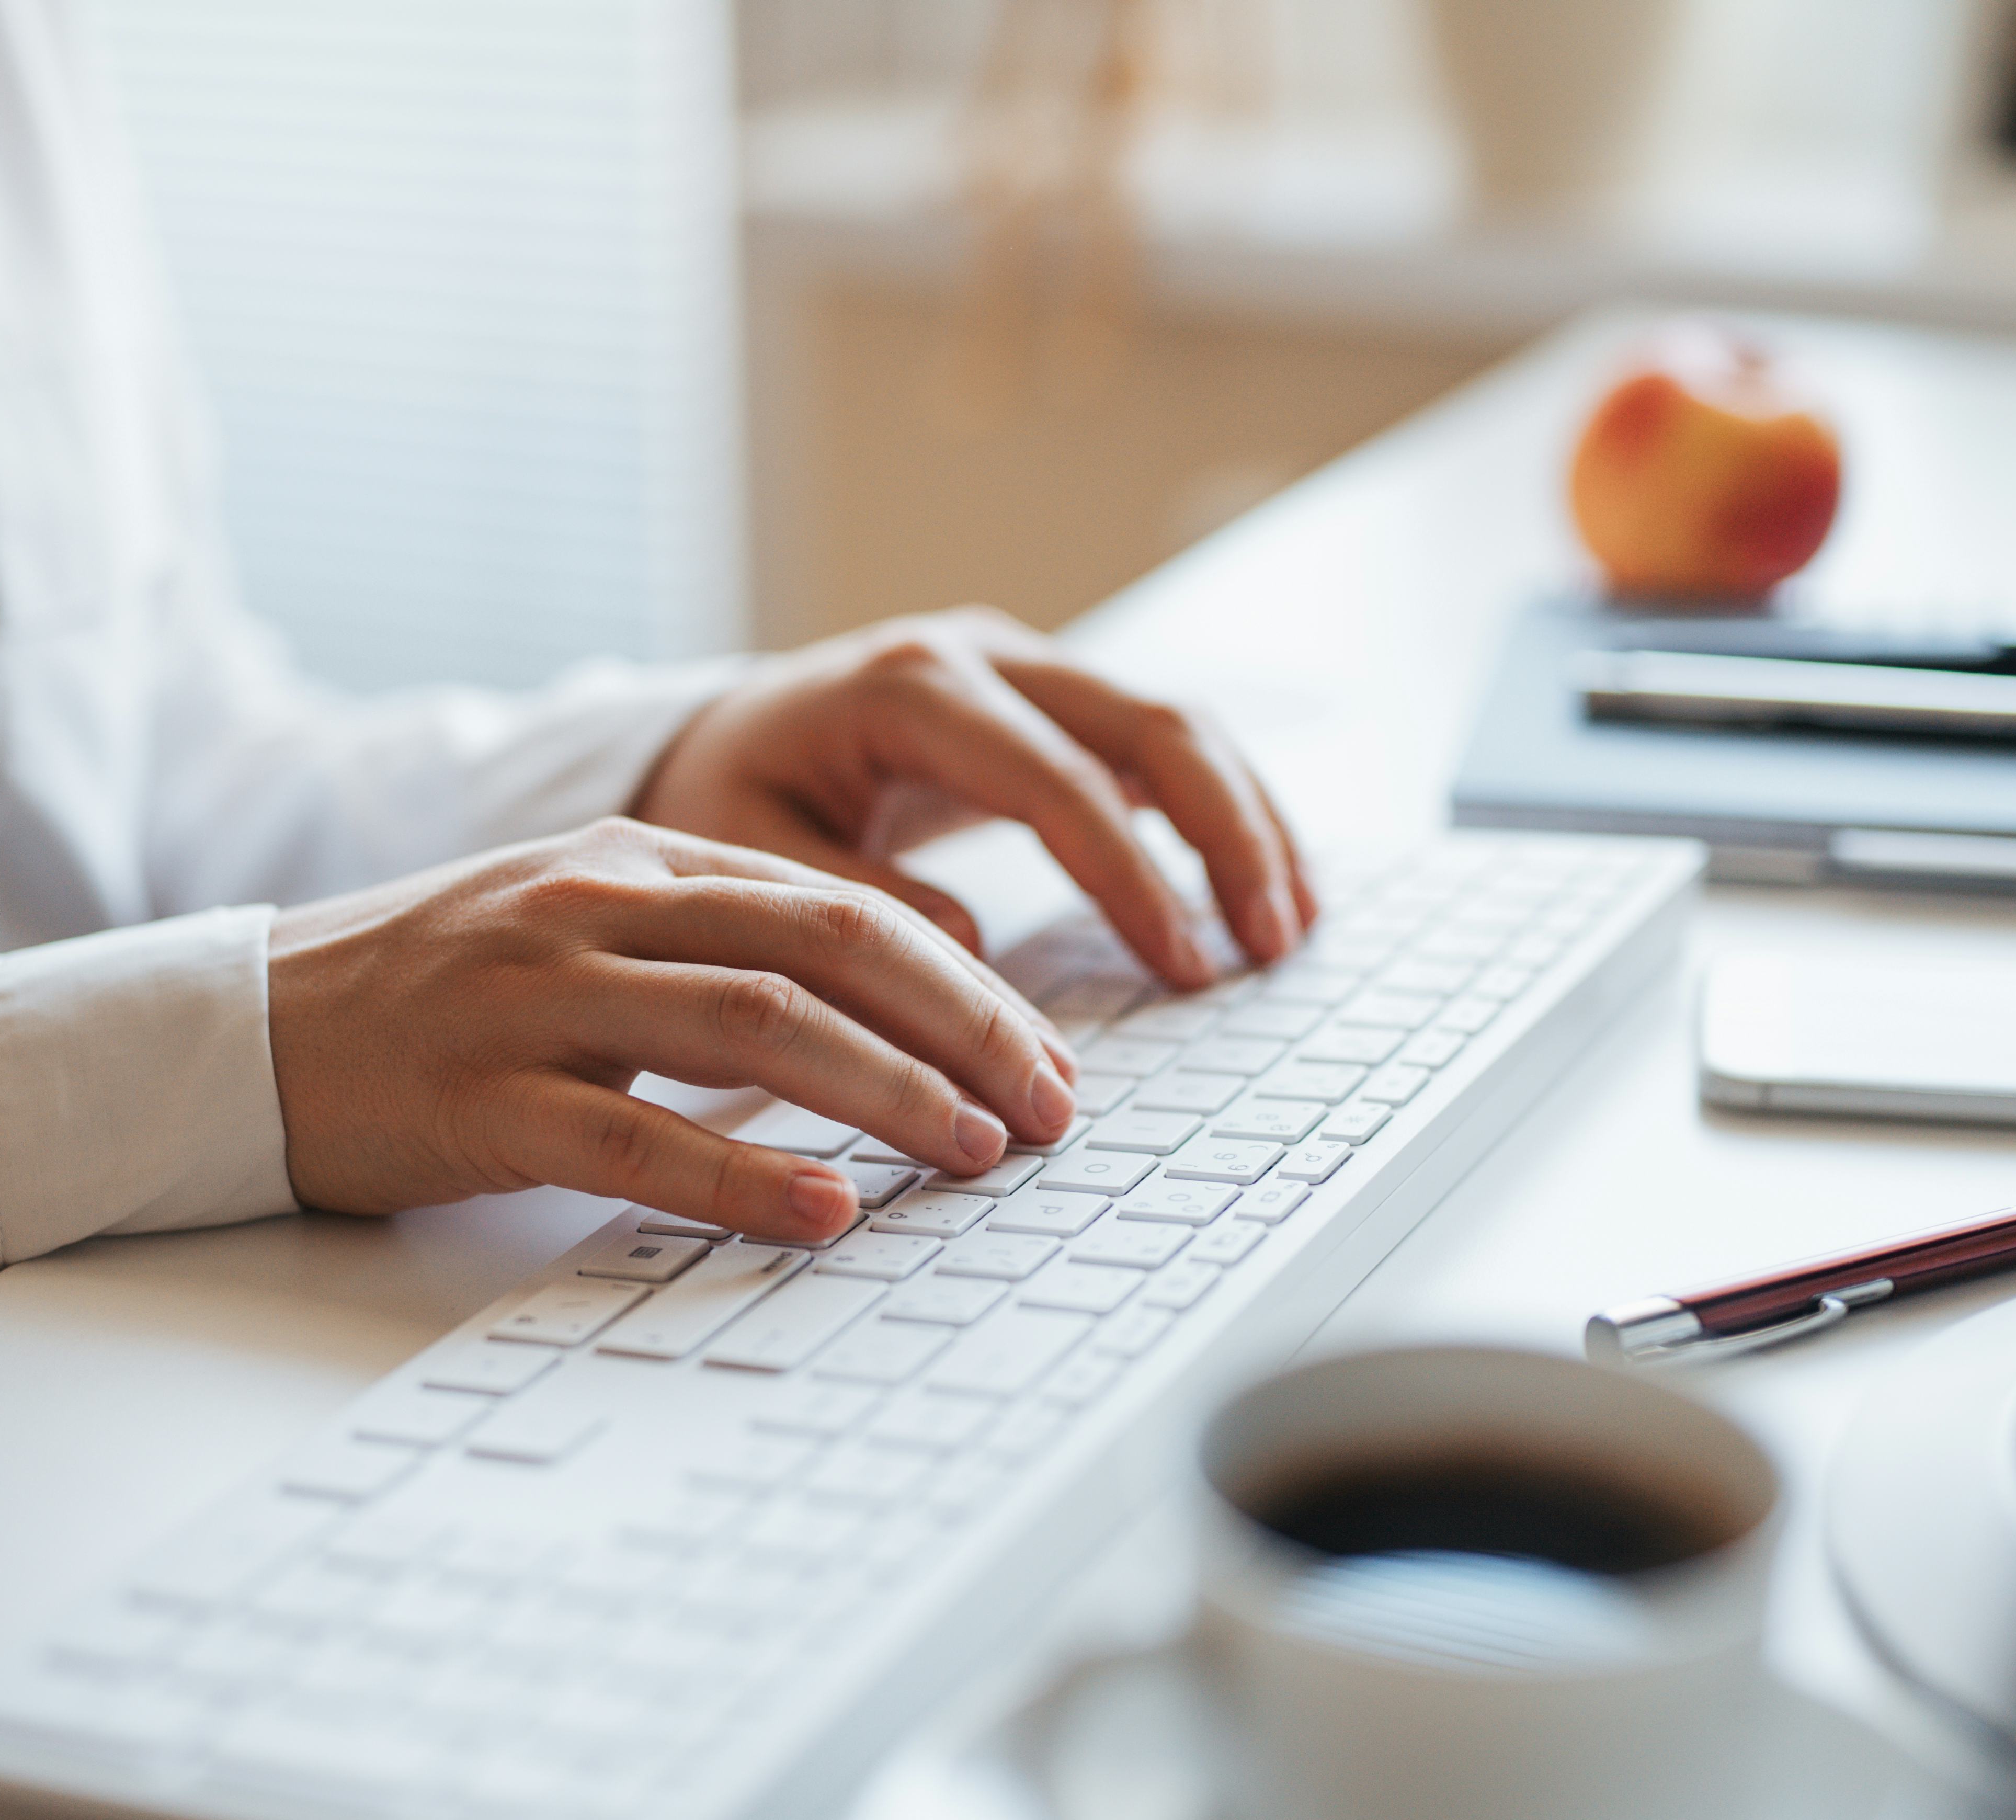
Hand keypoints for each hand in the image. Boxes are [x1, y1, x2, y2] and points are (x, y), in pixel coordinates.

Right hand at [267, 819, 1078, 1237]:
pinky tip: (826, 1212)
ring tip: (977, 1153)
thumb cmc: (433, 999)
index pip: (839, 904)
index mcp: (632, 862)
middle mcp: (594, 907)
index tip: (1045, 1057)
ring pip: (755, 1027)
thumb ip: (707, 955)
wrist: (245, 1029)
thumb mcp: (578, 937)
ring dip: (888, 1094)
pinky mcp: (481, 1097)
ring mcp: (533, 997)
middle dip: (965, 1028)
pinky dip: (744, 1174)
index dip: (963, 983)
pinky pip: (636, 1132)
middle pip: (828, 947)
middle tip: (1053, 1108)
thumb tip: (876, 1025)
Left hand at [635, 608, 1314, 989]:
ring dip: (1246, 822)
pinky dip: (1222, 811)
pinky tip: (1264, 886)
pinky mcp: (1054, 702)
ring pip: (1175, 723)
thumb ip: (847, 901)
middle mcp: (983, 657)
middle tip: (1270, 945)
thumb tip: (967, 954)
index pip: (1057, 780)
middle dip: (1226, 835)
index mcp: (909, 688)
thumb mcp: (748, 854)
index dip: (1132, 876)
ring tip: (1289, 928)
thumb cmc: (733, 795)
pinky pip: (1160, 744)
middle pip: (1148, 723)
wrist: (726, 735)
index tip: (1182, 967)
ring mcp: (1028, 669)